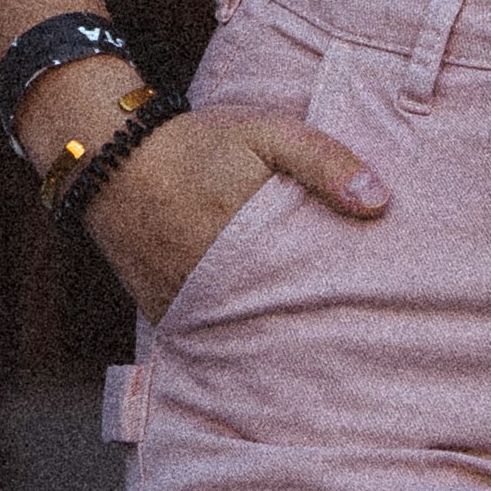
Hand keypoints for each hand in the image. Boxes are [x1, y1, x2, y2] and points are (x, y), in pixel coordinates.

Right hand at [70, 106, 384, 320]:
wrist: (111, 155)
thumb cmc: (198, 143)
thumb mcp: (267, 133)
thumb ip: (323, 161)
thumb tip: (380, 202)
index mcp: (251, 241)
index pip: (311, 289)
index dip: (342, 302)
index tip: (377, 315)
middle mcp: (217, 282)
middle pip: (281, 320)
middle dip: (315, 328)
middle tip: (357, 344)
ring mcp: (187, 303)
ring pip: (245, 334)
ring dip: (275, 336)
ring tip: (318, 357)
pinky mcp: (165, 312)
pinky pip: (209, 333)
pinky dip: (234, 335)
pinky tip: (263, 341)